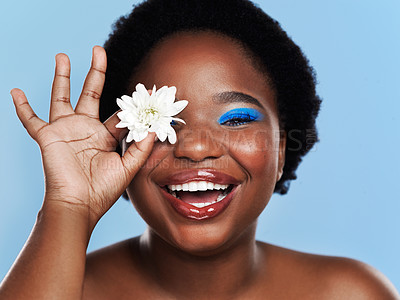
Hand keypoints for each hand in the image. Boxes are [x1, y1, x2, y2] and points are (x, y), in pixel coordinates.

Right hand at [11, 46, 153, 228]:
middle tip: (98, 50)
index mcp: (106, 136)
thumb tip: (155, 127)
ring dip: (62, 77)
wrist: (79, 205)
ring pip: (62, 97)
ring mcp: (66, 130)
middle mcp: (86, 129)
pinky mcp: (47, 137)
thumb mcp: (129, 167)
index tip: (146, 90)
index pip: (119, 113)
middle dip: (95, 72)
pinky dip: (22, 107)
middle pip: (91, 93)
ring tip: (62, 56)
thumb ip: (142, 147)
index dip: (132, 103)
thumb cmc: (104, 190)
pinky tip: (15, 92)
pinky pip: (30, 120)